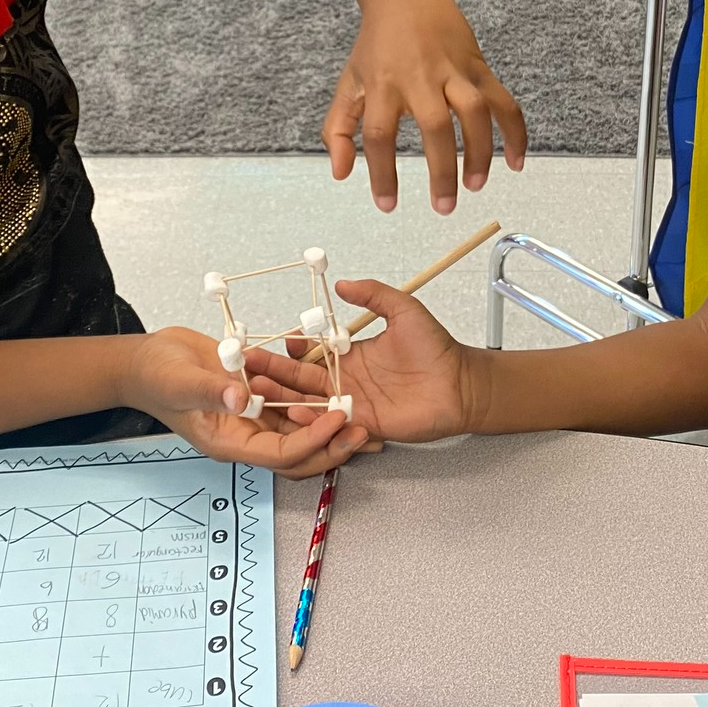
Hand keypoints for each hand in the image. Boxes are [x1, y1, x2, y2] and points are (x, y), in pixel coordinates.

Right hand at [122, 327, 369, 479]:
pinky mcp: (259, 398)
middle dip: (333, 445)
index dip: (312, 441)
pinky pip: (292, 404)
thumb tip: (242, 400)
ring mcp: (255, 419)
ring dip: (330, 424)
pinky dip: (314, 398)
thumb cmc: (156, 375)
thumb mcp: (180, 380)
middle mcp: (247, 436)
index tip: (337, 419)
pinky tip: (337, 383)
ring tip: (362, 412)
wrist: (147, 361)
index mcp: (230, 443)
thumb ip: (210, 391)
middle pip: (299, 454)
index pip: (281, 454)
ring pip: (301, 431)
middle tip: (364, 428)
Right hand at [242, 279, 477, 443]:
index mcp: (350, 354)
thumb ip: (374, 294)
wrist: (462, 384)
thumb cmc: (437, 349)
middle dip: (272, 373)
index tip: (267, 341)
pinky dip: (311, 419)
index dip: (289, 348)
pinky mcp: (362, 423)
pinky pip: (330, 423)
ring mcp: (352, 403)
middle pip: (300, 378)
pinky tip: (293, 412)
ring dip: (283, 397)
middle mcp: (345, 380)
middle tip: (245, 368)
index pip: (310, 352)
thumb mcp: (404, 310)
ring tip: (257, 391)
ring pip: (309, 401)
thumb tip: (343, 283)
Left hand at [323, 0, 526, 214]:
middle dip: (442, 170)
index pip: (380, 136)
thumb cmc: (376, 44)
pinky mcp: (479, 66)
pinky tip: (515, 161)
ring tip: (476, 184)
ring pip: (475, 112)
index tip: (387, 205)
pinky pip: (504, 101)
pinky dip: (515, 131)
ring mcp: (454, 70)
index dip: (383, 174)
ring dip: (480, 152)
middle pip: (434, 126)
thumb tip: (342, 173)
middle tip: (444, 207)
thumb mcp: (349, 83)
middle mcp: (420, 77)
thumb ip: (339, 129)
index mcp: (383, 84)